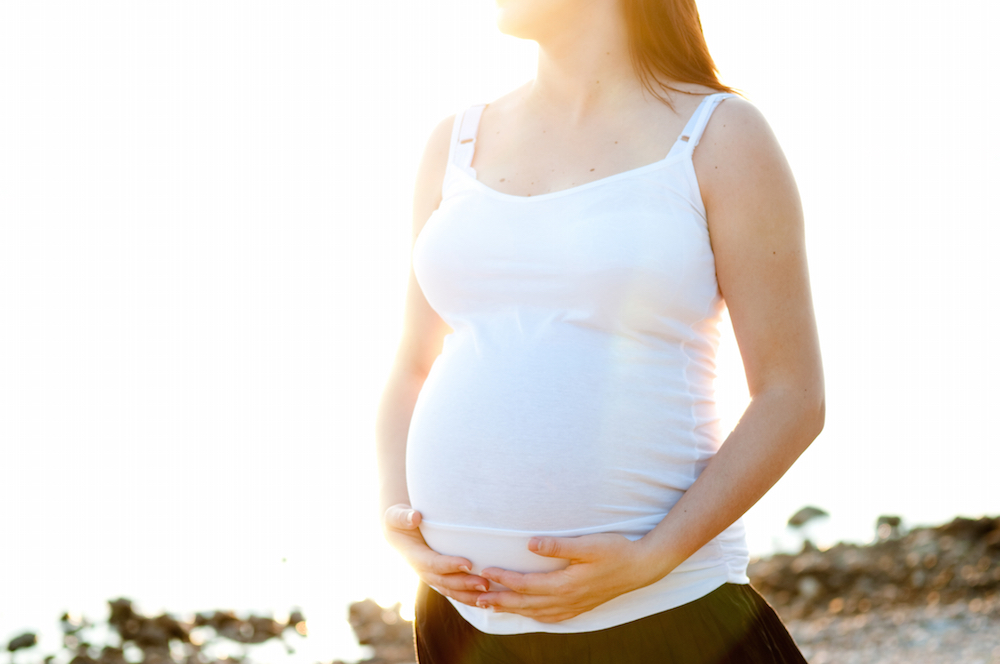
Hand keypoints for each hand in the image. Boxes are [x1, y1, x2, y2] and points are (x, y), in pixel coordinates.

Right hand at [382, 504, 489, 606]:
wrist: (396, 531)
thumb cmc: (397, 520)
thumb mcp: (394, 516)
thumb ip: (402, 517)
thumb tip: (414, 517)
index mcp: (414, 556)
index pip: (433, 563)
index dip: (450, 565)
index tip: (468, 563)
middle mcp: (423, 571)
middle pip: (445, 582)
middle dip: (465, 584)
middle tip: (485, 584)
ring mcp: (431, 577)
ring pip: (451, 591)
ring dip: (469, 596)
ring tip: (490, 596)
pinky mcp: (440, 578)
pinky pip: (455, 591)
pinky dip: (469, 598)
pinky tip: (486, 601)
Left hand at [475, 533, 657, 622]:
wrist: (642, 567)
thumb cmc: (615, 550)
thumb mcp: (588, 544)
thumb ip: (558, 546)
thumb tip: (530, 543)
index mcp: (565, 585)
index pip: (525, 584)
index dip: (503, 578)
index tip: (484, 571)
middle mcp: (567, 600)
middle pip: (525, 603)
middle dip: (499, 600)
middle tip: (476, 597)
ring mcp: (574, 606)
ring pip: (535, 613)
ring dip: (512, 610)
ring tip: (492, 606)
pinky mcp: (580, 607)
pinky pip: (550, 617)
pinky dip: (533, 616)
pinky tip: (527, 613)